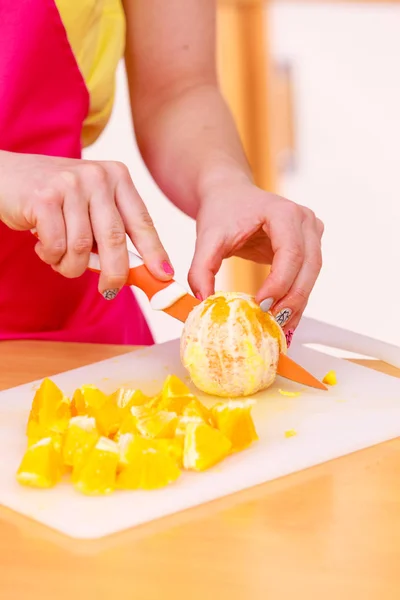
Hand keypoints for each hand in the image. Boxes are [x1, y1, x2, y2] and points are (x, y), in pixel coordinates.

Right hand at [0, 151, 173, 296]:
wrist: (5, 176)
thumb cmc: (54, 199)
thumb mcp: (90, 205)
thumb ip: (110, 231)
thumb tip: (138, 272)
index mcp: (117, 177)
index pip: (141, 221)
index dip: (155, 252)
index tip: (164, 276)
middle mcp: (98, 176)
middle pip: (115, 239)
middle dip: (115, 273)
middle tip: (109, 291)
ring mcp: (70, 184)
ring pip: (82, 248)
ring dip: (71, 266)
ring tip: (60, 259)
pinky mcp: (44, 197)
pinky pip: (56, 246)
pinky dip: (51, 257)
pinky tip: (43, 246)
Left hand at [189, 179, 323, 331]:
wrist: (229, 196)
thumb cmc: (221, 212)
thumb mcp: (207, 238)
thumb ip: (201, 269)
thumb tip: (202, 301)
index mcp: (283, 213)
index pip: (291, 253)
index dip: (279, 283)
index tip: (260, 305)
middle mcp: (305, 221)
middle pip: (309, 267)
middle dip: (291, 299)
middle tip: (272, 323)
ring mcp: (311, 234)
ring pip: (311, 276)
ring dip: (297, 304)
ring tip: (278, 328)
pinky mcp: (309, 247)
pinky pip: (306, 278)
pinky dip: (295, 300)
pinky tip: (282, 319)